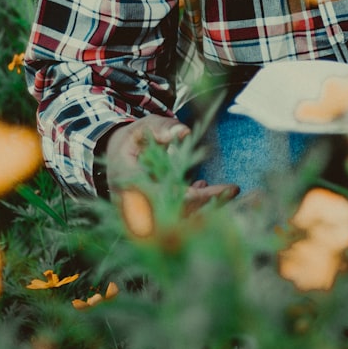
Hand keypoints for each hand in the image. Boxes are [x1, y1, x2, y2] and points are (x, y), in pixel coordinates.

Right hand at [104, 115, 238, 208]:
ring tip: (231, 191)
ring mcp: (144, 216)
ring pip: (182, 221)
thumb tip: (184, 132)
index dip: (200, 197)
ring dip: (208, 209)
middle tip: (237, 192)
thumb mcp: (143, 127)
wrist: (111, 158)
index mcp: (130, 184)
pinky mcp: (153, 219)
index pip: (170, 198)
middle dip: (212, 206)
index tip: (229, 189)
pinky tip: (206, 187)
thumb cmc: (130, 140)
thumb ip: (162, 128)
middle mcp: (136, 207)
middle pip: (180, 216)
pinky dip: (198, 208)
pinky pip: (179, 219)